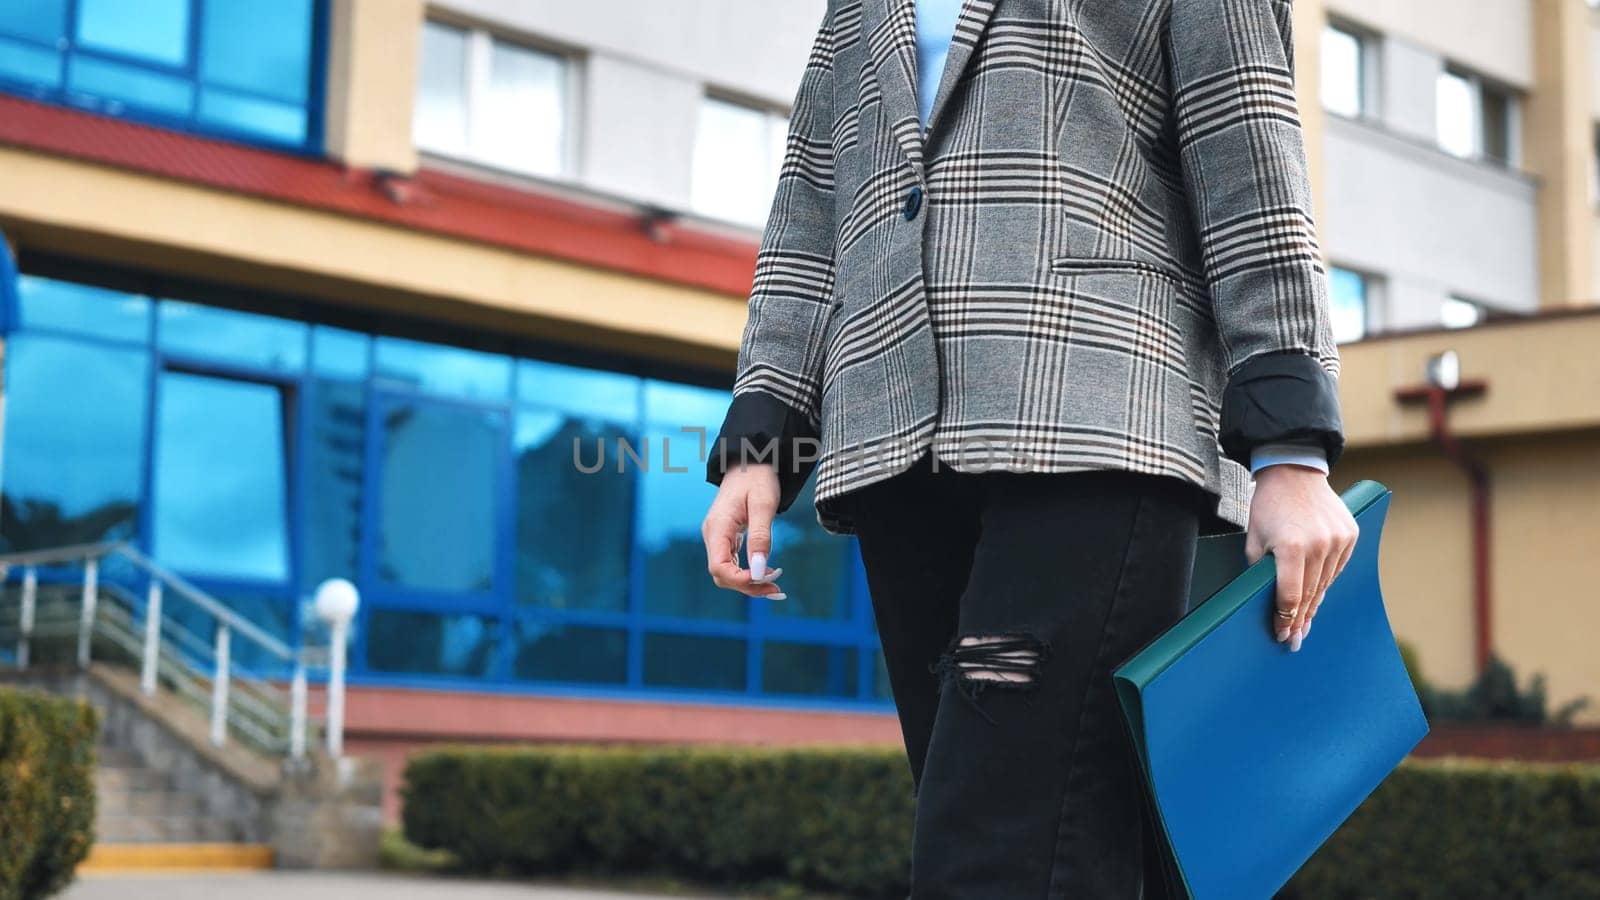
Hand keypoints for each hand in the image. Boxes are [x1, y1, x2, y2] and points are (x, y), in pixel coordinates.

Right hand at [702, 462, 786, 598]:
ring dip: (749, 583)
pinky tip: (766, 574)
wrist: (750, 463)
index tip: (766, 580)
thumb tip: (760, 570)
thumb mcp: (764, 505)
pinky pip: (732, 564)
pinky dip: (748, 573)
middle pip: (722, 575)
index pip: (718, 567)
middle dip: (748, 586)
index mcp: (717, 528)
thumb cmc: (757, 479)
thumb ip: (761, 538)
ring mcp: (717, 538)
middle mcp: (712, 535)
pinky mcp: (726, 539)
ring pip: (727, 573)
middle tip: (776, 589)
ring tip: (775, 586)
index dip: (740, 580)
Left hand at [1245, 464, 1358, 651]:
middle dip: (1300, 620)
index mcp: (1291, 547)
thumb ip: (1261, 572)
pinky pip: (1337, 569)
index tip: (1281, 635)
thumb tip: (1268, 603)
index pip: (1290, 595)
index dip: (1285, 619)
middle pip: (1310, 594)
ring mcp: (1339, 540)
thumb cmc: (1267, 508)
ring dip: (1315, 605)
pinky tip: (1317, 596)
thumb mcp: (1253, 541)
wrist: (1294, 473)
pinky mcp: (1350, 535)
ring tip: (1304, 625)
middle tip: (1294, 640)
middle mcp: (1319, 545)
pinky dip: (1326, 582)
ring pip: (1326, 584)